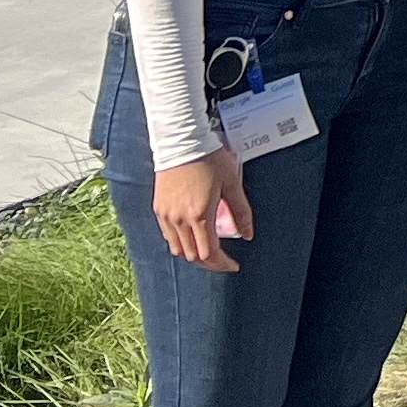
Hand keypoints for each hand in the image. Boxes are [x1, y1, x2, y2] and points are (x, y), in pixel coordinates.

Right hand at [152, 150, 251, 270]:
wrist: (181, 141)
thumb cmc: (209, 159)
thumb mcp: (232, 183)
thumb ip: (241, 211)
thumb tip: (248, 234)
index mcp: (199, 215)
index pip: (209, 252)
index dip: (222, 263)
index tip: (232, 265)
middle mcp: (180, 220)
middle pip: (193, 255)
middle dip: (210, 261)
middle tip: (223, 259)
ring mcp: (166, 215)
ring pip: (178, 248)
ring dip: (194, 253)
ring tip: (209, 248)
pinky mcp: (158, 208)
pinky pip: (168, 235)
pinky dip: (180, 242)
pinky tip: (192, 234)